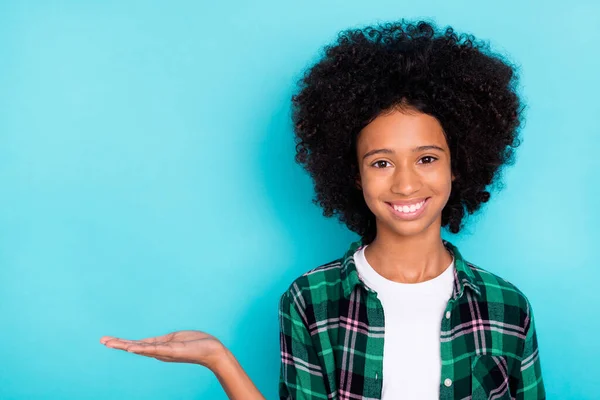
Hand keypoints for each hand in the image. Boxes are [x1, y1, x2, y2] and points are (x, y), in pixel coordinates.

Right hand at [100, 330, 226, 370]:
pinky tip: (132, 348)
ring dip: (126, 346)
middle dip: (118, 344)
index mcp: (159, 347)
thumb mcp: (174, 340)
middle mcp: (159, 352)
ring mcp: (164, 352)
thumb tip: (147, 344)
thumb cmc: (196, 344)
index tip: (107, 340)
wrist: (211, 351)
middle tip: (102, 341)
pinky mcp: (171, 351)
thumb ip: (161, 342)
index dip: (122, 342)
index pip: (137, 344)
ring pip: (141, 348)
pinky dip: (143, 349)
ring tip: (111, 343)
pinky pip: (155, 349)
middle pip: (135, 347)